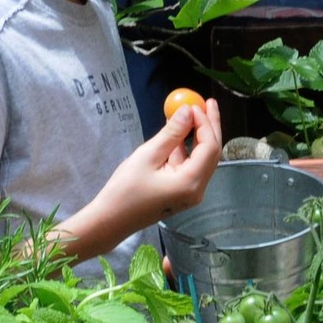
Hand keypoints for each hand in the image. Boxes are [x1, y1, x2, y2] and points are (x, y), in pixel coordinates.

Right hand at [84, 98, 224, 240]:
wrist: (111, 220)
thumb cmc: (125, 190)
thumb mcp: (148, 156)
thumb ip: (171, 133)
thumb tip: (188, 111)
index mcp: (191, 183)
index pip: (210, 147)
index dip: (205, 123)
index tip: (196, 104)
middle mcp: (197, 190)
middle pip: (212, 153)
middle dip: (209, 127)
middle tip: (208, 102)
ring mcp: (191, 193)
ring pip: (202, 159)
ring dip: (198, 136)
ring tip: (193, 113)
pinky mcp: (182, 193)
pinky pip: (190, 167)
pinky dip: (187, 149)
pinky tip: (179, 133)